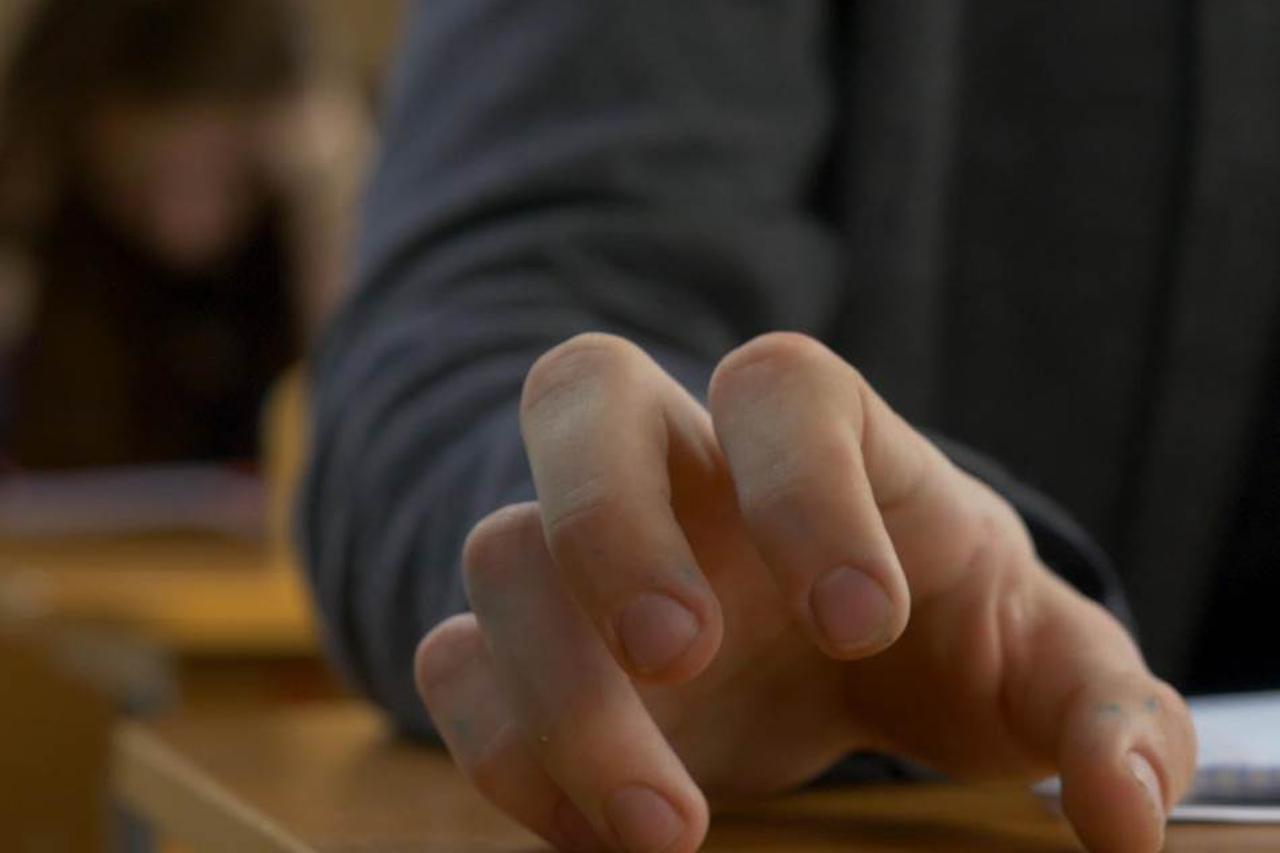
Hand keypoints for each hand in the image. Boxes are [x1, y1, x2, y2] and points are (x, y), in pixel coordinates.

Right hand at [415, 332, 1195, 852]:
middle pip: (580, 391)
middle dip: (611, 521)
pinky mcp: (531, 646)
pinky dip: (504, 748)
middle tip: (683, 657)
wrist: (852, 654)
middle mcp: (683, 469)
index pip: (781, 386)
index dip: (803, 485)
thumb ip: (1103, 712)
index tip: (860, 626)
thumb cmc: (950, 631)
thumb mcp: (1041, 660)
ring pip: (500, 548)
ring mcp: (589, 550)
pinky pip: (456, 660)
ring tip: (667, 826)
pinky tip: (595, 831)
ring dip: (559, 690)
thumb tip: (1126, 811)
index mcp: (820, 440)